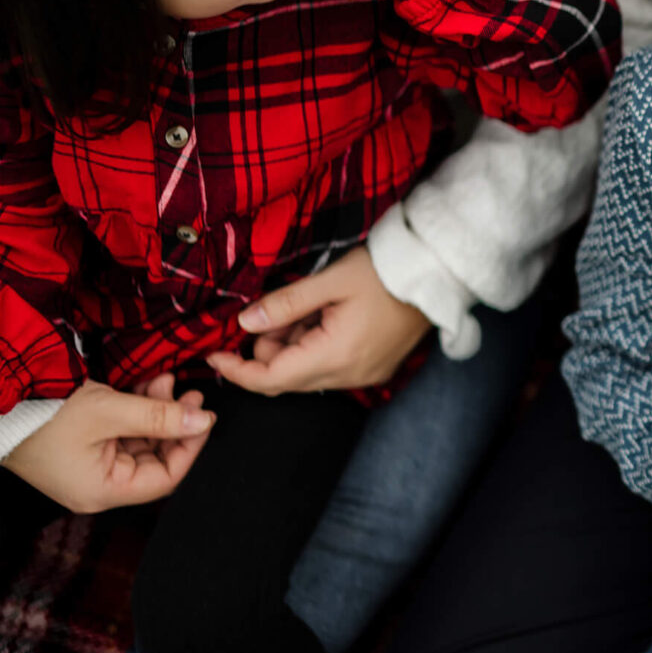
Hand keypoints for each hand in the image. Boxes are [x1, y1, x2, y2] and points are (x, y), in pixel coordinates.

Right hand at [3, 375, 214, 513]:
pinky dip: (138, 409)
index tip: (205, 417)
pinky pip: (122, 432)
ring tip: (166, 381)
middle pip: (155, 459)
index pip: (165, 479)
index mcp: (102, 491)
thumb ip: (159, 417)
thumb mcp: (109, 411)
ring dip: (158, 411)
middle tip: (192, 394)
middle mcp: (98, 485)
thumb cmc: (44, 414)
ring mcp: (90, 466)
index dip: (190, 447)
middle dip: (175, 423)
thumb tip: (204, 421)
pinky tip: (147, 385)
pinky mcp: (84, 447)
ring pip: (141, 441)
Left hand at [206, 247, 428, 394]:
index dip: (237, 370)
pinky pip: (329, 370)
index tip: (214, 354)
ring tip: (304, 310)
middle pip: (287, 380)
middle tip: (269, 315)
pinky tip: (323, 319)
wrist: (437, 275)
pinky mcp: (374, 369)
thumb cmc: (386, 272)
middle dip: (266, 352)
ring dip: (292, 349)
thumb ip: (285, 304)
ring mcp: (365, 375)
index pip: (271, 378)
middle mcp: (350, 375)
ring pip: (307, 375)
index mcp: (336, 355)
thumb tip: (245, 322)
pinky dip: (314, 350)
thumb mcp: (330, 280)